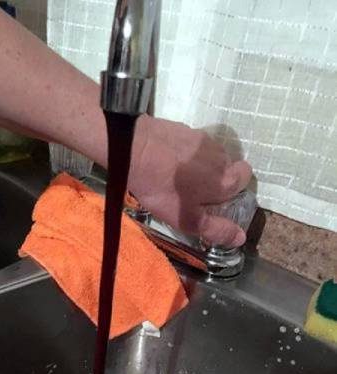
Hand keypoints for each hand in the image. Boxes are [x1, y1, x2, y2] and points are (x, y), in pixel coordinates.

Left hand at [129, 116, 252, 246]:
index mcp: (225, 180)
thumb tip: (241, 238)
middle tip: (194, 190)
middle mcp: (221, 156)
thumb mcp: (186, 219)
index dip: (234, 188)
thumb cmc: (162, 188)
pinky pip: (193, 144)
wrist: (134, 149)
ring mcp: (203, 139)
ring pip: (211, 154)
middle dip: (216, 177)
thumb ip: (216, 229)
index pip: (246, 178)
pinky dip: (186, 153)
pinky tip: (168, 161)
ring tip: (178, 175)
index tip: (216, 197)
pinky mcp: (186, 128)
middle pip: (228, 166)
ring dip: (201, 164)